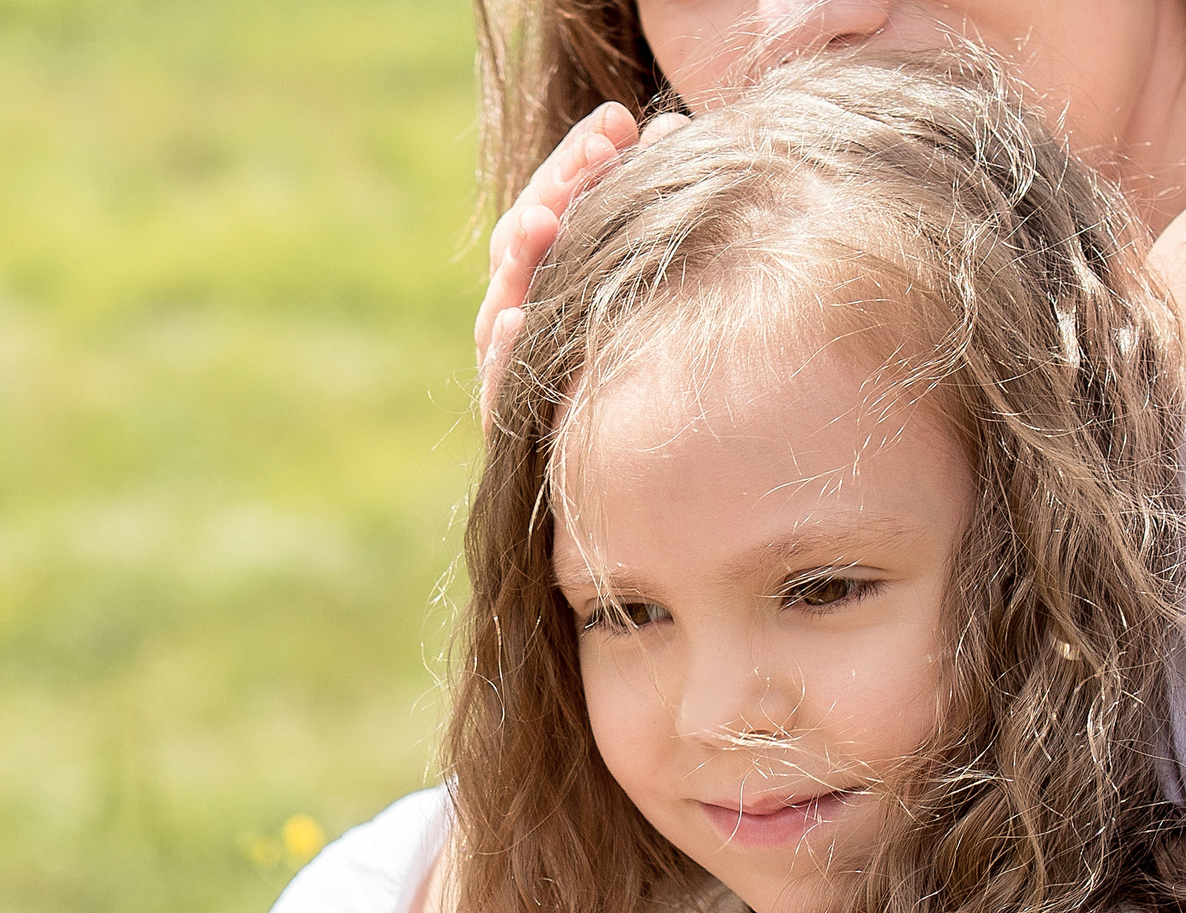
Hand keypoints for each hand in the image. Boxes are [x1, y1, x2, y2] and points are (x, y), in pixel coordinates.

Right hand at [474, 102, 689, 418]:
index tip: (617, 121)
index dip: (576, 164)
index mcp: (560, 292)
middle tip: (600, 145)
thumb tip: (679, 128)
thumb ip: (652, 227)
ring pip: (503, 307)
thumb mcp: (669, 302)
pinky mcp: (519, 438)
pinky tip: (517, 323)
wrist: (673, 519)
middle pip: (522, 246)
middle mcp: (530, 331)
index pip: (551, 211)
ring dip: (523, 259)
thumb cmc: (684, 398)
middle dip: (558, 190)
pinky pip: (501, 392)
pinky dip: (507, 354)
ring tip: (546, 219)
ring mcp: (517, 381)